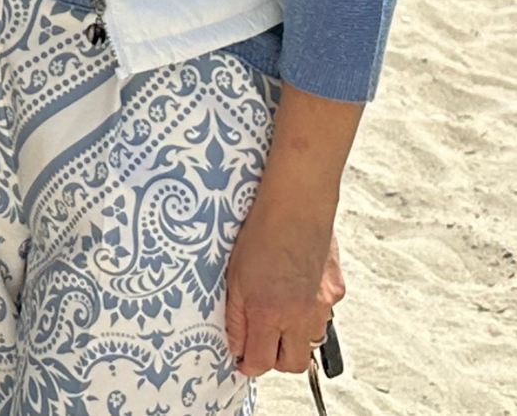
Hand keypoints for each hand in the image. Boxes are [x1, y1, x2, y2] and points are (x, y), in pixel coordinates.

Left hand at [224, 201, 343, 377]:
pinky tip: (297, 288)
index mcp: (269, 313)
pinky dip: (310, 311)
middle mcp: (300, 316)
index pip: (262, 362)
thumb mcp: (234, 277)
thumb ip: (236, 318)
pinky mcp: (336, 291)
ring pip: (310, 341)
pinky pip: (324, 315)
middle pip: (293, 364)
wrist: (295, 206)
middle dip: (275, 360)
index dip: (249, 365)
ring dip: (294, 336)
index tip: (242, 361)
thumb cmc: (258, 235)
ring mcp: (323, 305)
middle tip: (261, 343)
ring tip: (279, 312)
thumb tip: (237, 348)